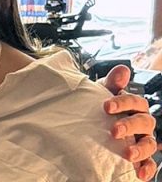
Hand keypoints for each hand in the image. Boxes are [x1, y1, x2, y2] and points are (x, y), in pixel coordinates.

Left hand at [103, 64, 159, 180]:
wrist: (92, 129)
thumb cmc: (101, 110)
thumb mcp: (102, 95)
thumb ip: (112, 84)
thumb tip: (122, 69)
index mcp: (134, 107)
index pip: (135, 102)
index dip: (122, 102)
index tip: (106, 107)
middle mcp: (141, 123)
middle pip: (144, 122)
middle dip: (130, 126)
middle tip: (114, 131)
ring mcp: (142, 140)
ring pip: (150, 144)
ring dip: (140, 149)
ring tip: (128, 154)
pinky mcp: (140, 157)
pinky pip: (150, 164)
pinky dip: (147, 168)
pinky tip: (139, 172)